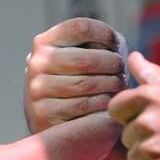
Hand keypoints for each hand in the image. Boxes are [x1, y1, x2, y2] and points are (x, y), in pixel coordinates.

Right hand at [24, 17, 125, 133]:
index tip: (117, 45)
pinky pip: (84, 106)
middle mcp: (37, 64)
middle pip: (87, 58)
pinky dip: (102, 104)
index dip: (105, 34)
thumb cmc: (73, 88)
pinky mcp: (43, 114)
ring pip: (87, 84)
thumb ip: (93, 47)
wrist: (53, 131)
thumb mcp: (76, 61)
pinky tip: (108, 104)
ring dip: (111, 85)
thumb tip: (116, 43)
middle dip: (112, 64)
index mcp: (44, 43)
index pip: (80, 27)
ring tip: (119, 86)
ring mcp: (37, 89)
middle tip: (122, 72)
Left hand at [108, 52, 159, 159]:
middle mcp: (148, 122)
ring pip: (133, 159)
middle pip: (126, 137)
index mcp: (149, 97)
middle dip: (144, 140)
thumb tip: (133, 56)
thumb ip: (150, 73)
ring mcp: (152, 151)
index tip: (154, 122)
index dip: (132, 117)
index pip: (116, 109)